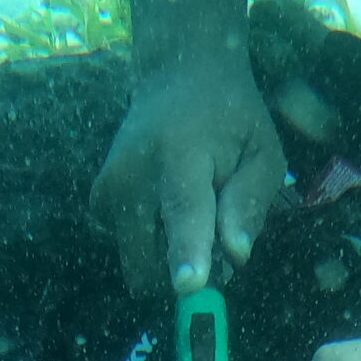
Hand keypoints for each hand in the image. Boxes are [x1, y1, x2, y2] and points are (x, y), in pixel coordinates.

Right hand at [90, 55, 284, 296]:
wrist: (177, 74)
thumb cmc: (230, 119)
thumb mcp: (262, 151)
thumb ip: (252, 202)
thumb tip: (236, 255)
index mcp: (182, 154)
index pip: (184, 208)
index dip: (187, 251)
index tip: (189, 285)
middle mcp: (132, 173)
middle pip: (150, 258)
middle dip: (184, 270)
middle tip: (214, 237)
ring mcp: (108, 188)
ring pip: (140, 263)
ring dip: (170, 256)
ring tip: (191, 208)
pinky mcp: (99, 202)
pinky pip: (131, 250)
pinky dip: (154, 243)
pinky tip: (167, 206)